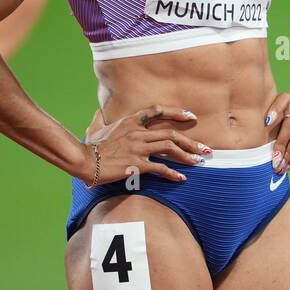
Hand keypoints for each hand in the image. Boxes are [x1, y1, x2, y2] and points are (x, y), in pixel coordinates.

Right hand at [80, 105, 210, 185]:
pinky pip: (160, 168)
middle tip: (205, 149)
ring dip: (187, 155)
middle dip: (191, 141)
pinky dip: (172, 173)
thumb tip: (96, 113)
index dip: (176, 112)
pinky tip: (181, 178)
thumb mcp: (96, 127)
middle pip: (171, 134)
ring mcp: (138, 148)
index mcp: (130, 121)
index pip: (157, 111)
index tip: (191, 116)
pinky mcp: (136, 164)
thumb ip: (100, 119)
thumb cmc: (90, 146)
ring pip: (169, 148)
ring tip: (199, 162)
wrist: (85, 160)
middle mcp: (138, 132)